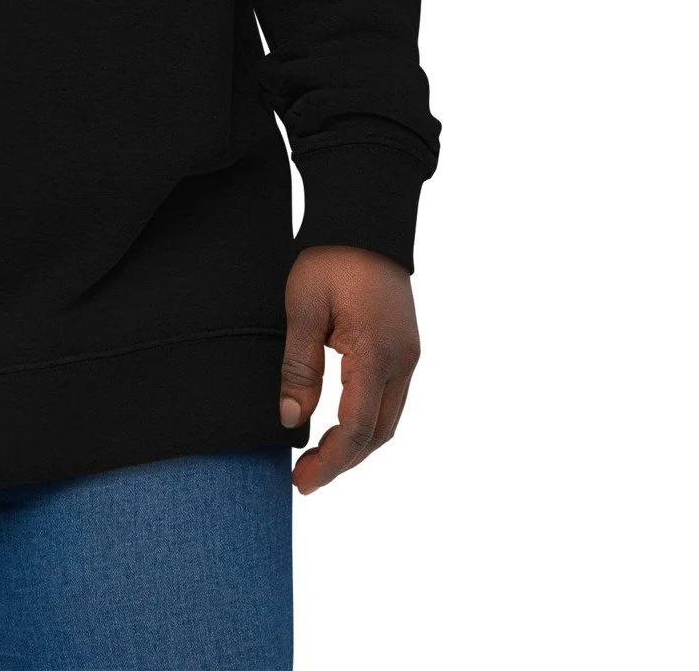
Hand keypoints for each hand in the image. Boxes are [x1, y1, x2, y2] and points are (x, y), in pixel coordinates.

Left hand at [277, 245, 419, 494]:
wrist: (365, 218)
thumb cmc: (331, 258)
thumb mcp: (303, 308)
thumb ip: (299, 367)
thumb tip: (291, 419)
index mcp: (376, 355)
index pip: (356, 429)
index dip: (329, 462)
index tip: (301, 480)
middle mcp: (402, 361)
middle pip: (377, 434)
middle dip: (343, 461)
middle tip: (305, 477)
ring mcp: (408, 354)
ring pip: (387, 419)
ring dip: (356, 444)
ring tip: (319, 457)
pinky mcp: (404, 346)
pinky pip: (390, 398)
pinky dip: (367, 421)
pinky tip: (341, 424)